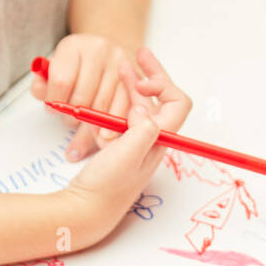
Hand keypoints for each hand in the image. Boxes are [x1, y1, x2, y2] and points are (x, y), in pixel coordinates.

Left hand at [32, 33, 134, 161]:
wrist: (105, 51)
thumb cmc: (77, 65)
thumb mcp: (55, 68)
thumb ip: (42, 84)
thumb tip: (44, 97)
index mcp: (73, 46)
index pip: (61, 81)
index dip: (54, 102)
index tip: (52, 109)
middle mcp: (98, 51)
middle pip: (82, 98)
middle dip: (72, 117)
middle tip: (68, 122)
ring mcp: (120, 65)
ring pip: (101, 108)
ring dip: (90, 129)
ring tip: (81, 136)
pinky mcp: (135, 81)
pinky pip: (121, 111)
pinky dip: (111, 128)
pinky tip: (102, 139)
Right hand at [60, 47, 191, 246]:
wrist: (88, 210)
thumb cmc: (107, 187)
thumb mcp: (126, 155)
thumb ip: (141, 129)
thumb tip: (145, 107)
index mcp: (160, 139)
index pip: (177, 102)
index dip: (162, 83)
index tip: (139, 77)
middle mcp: (153, 139)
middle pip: (161, 99)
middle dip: (148, 75)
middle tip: (133, 55)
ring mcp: (138, 143)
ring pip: (142, 105)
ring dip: (131, 86)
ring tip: (118, 69)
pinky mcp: (122, 146)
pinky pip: (126, 117)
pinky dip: (116, 102)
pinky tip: (101, 98)